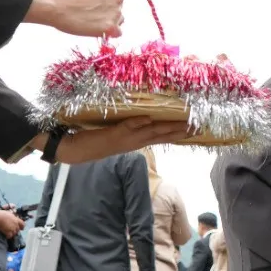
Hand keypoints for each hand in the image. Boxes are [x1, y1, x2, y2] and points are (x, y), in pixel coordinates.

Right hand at [0, 210, 24, 239]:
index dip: (22, 227)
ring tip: (9, 233)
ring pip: (14, 233)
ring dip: (12, 233)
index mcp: (17, 220)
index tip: (21, 228)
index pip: (23, 224)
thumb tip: (13, 216)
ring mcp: (12, 229)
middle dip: (16, 230)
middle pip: (18, 230)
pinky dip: (8, 236)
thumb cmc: (2, 214)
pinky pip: (10, 236)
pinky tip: (6, 236)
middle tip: (12, 230)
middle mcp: (16, 225)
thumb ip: (13, 216)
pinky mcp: (8, 232)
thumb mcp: (10, 213)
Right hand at [27, 0, 125, 37]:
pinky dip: (109, 32)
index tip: (94, 2)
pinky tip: (97, 30)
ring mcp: (116, 12)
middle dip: (107, 9)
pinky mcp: (110, 27)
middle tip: (91, 12)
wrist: (55, 5)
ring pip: (118, 19)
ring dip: (108, 21)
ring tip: (91, 20)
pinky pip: (117, 33)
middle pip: (118, 6)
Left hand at [53, 118, 192, 162]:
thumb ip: (128, 130)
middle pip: (160, 136)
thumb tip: (143, 120)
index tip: (194, 131)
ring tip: (183, 125)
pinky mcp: (111, 134)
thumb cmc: (92, 142)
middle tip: (197, 128)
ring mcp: (123, 139)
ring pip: (149, 132)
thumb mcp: (114, 136)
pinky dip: (137, 123)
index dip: (177, 135)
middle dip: (179, 132)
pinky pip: (127, 126)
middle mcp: (132, 142)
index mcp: (134, 142)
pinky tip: (148, 118)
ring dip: (166, 128)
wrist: (73, 152)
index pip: (160, 138)